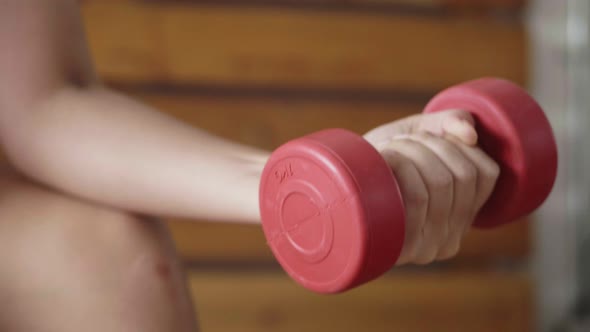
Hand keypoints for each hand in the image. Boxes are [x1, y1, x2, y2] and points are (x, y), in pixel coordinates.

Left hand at [364, 110, 499, 264]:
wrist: (328, 191)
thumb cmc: (373, 162)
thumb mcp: (415, 135)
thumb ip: (450, 123)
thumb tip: (471, 134)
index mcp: (461, 218)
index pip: (485, 173)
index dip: (458, 144)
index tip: (427, 136)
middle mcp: (449, 241)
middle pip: (462, 175)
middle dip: (431, 142)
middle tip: (402, 139)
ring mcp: (425, 249)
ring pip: (441, 183)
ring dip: (414, 150)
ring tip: (392, 147)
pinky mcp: (399, 249)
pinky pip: (418, 197)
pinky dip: (402, 164)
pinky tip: (385, 158)